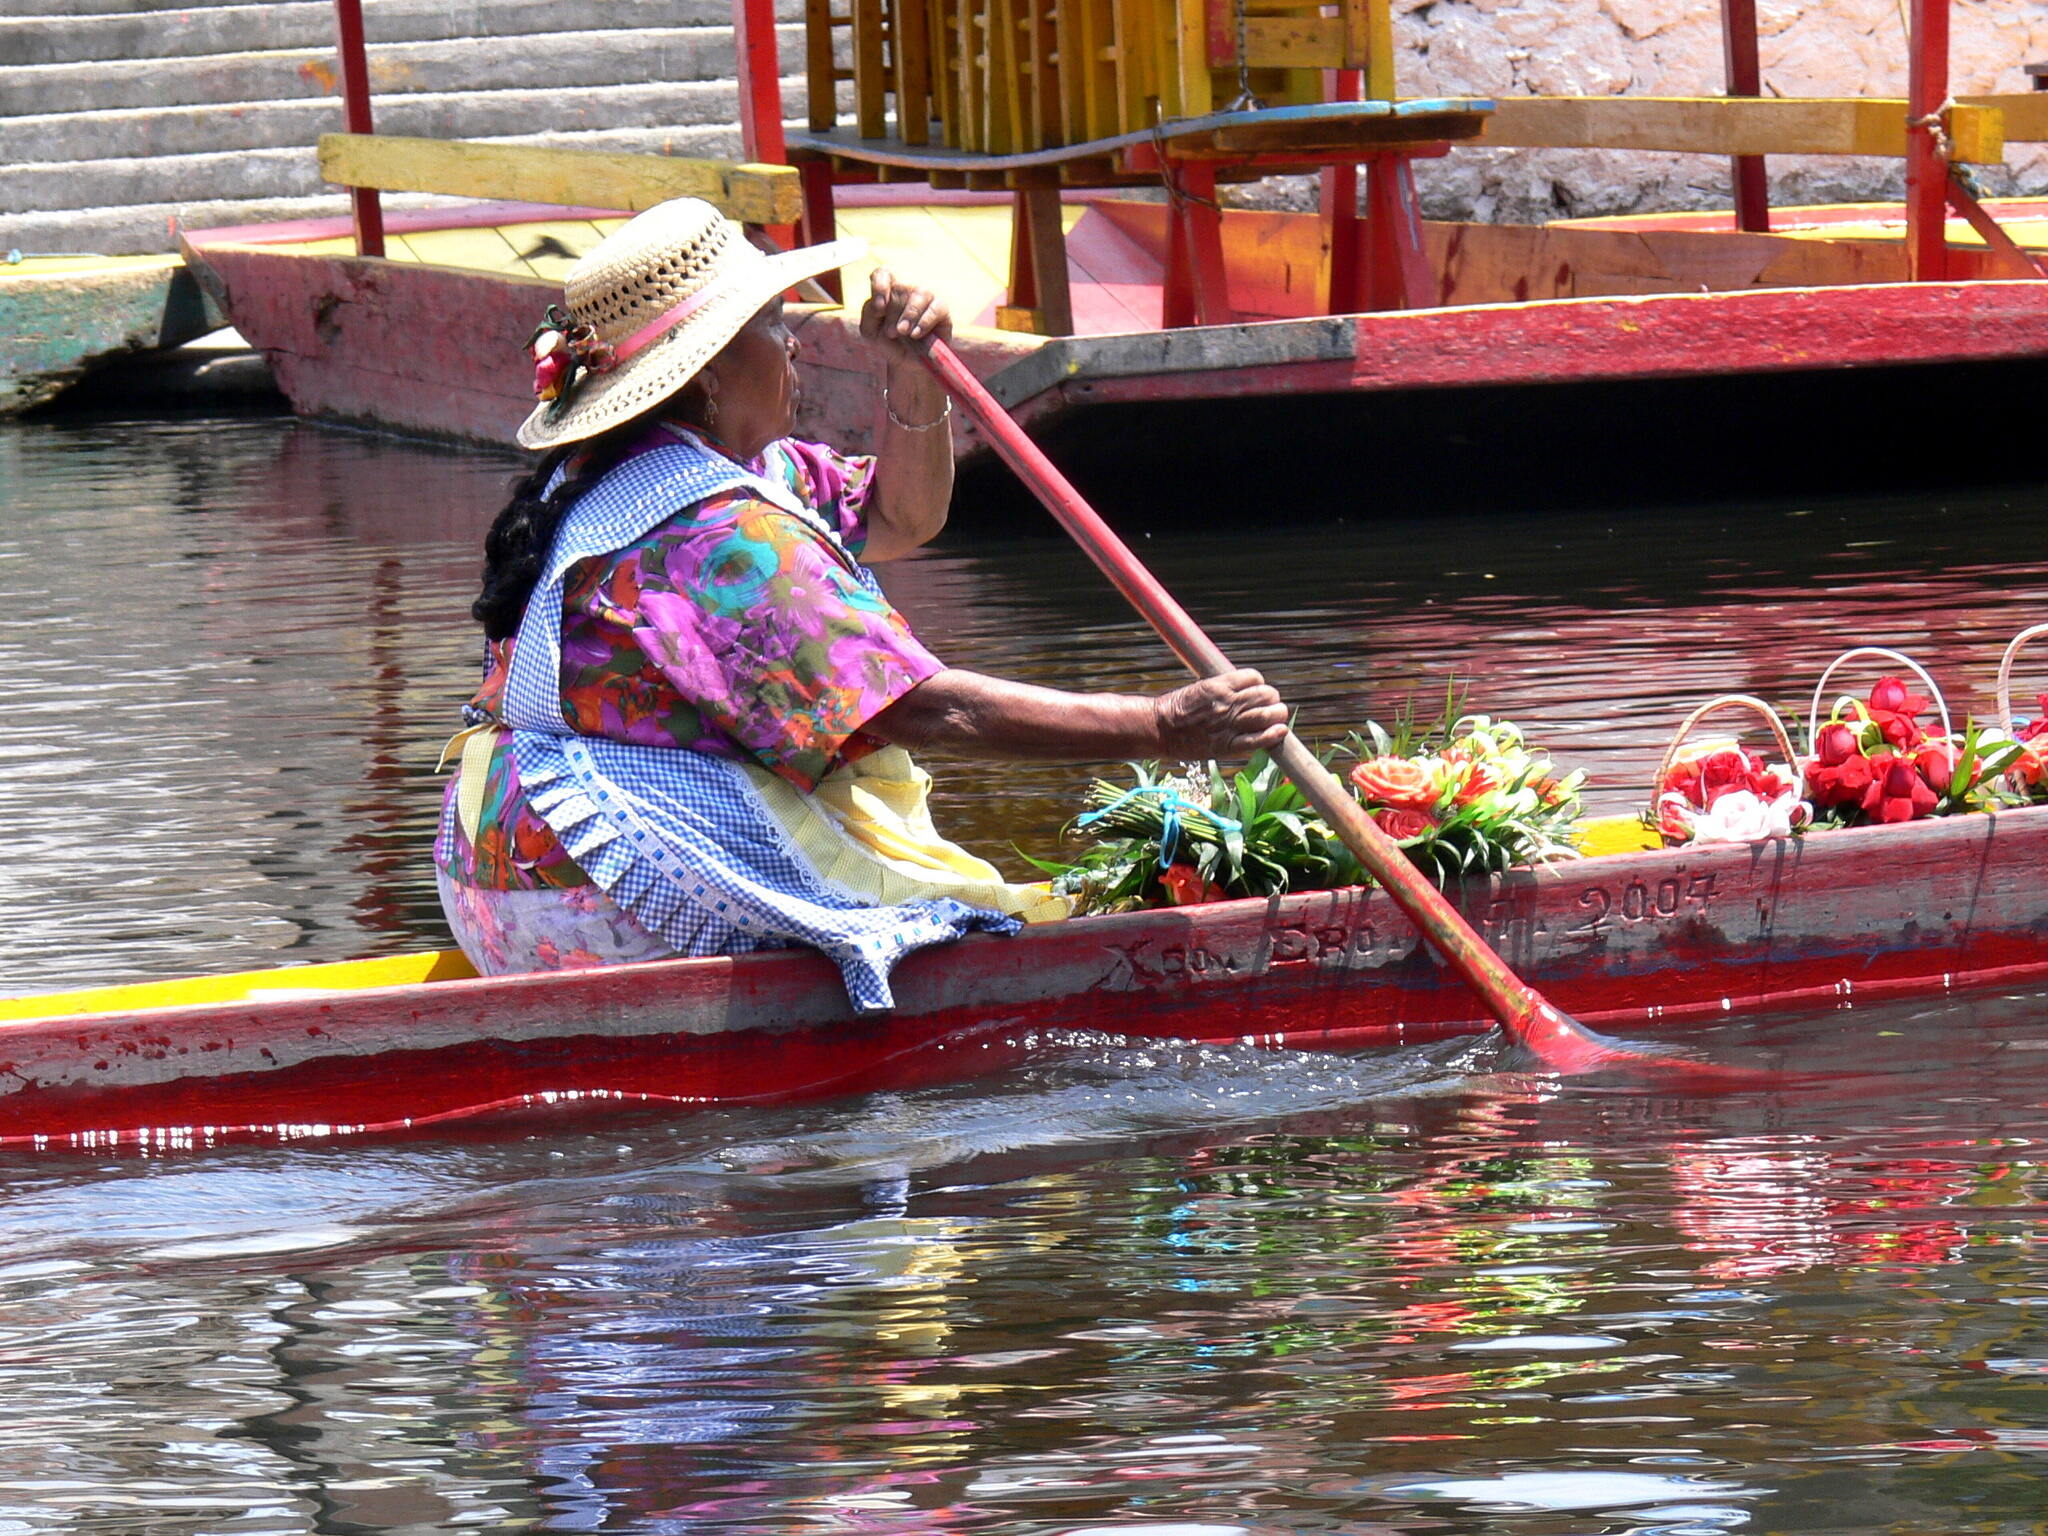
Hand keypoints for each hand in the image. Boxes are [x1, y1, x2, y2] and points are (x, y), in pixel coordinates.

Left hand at [860, 268, 950, 360]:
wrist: (907, 364)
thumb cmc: (889, 343)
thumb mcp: (870, 331)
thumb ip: (869, 314)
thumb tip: (880, 304)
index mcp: (887, 290)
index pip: (882, 274)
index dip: (880, 285)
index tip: (879, 307)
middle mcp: (907, 289)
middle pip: (899, 288)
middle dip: (892, 314)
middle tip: (891, 333)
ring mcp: (925, 297)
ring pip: (919, 293)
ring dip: (909, 315)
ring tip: (903, 332)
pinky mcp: (941, 309)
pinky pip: (935, 308)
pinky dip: (924, 322)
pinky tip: (916, 334)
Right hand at [1153, 669, 1289, 757]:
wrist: (1159, 729)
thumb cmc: (1176, 708)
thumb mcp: (1200, 688)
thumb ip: (1223, 688)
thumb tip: (1243, 689)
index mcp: (1220, 686)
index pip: (1255, 678)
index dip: (1260, 684)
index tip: (1257, 692)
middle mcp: (1227, 703)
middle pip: (1266, 695)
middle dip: (1272, 699)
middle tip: (1270, 706)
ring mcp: (1228, 724)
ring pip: (1267, 715)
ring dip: (1277, 715)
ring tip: (1276, 718)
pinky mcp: (1227, 745)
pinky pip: (1258, 739)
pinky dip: (1273, 735)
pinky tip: (1279, 731)